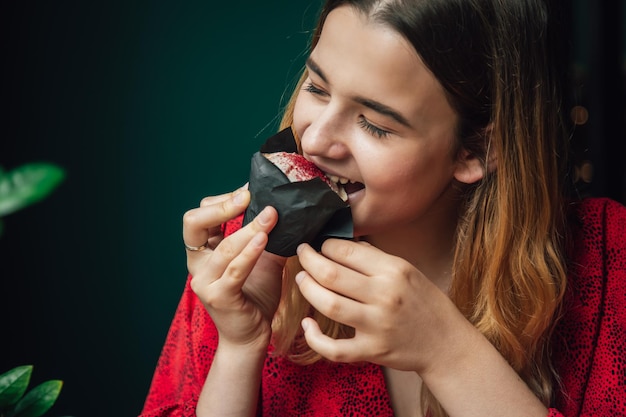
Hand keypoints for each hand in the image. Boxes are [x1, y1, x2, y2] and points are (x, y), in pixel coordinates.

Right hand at [183, 187, 286, 349]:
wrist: (252, 335)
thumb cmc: (255, 295)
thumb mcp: (262, 258)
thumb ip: (266, 235)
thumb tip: (287, 207)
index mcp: (203, 251)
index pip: (201, 215)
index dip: (222, 199)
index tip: (250, 190)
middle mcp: (198, 264)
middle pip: (193, 223)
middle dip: (220, 206)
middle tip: (248, 196)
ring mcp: (204, 281)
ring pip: (223, 246)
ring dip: (248, 228)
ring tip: (270, 215)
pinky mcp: (219, 297)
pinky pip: (235, 269)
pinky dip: (250, 252)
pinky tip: (265, 238)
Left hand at [295, 239, 464, 372]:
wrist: (446, 343)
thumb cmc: (425, 303)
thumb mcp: (407, 271)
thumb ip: (374, 258)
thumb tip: (341, 244)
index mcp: (394, 270)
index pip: (347, 250)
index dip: (325, 245)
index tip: (318, 245)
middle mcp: (384, 295)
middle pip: (331, 274)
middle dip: (308, 261)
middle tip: (301, 255)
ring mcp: (377, 325)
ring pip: (329, 304)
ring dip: (307, 289)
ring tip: (301, 280)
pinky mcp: (372, 351)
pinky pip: (334, 348)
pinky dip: (314, 338)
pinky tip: (307, 326)